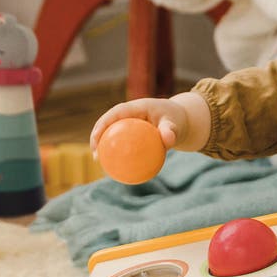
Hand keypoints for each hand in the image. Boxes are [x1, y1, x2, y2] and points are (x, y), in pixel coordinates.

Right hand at [90, 90, 211, 153]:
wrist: (180, 119)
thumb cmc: (176, 119)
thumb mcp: (175, 123)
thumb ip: (171, 130)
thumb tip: (168, 140)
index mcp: (136, 107)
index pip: (115, 113)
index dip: (102, 124)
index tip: (97, 140)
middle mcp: (129, 113)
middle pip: (108, 123)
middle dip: (97, 137)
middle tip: (96, 156)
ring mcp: (129, 123)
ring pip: (111, 133)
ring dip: (103, 146)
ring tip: (100, 163)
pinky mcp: (131, 132)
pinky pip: (120, 141)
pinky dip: (116, 152)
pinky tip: (115, 168)